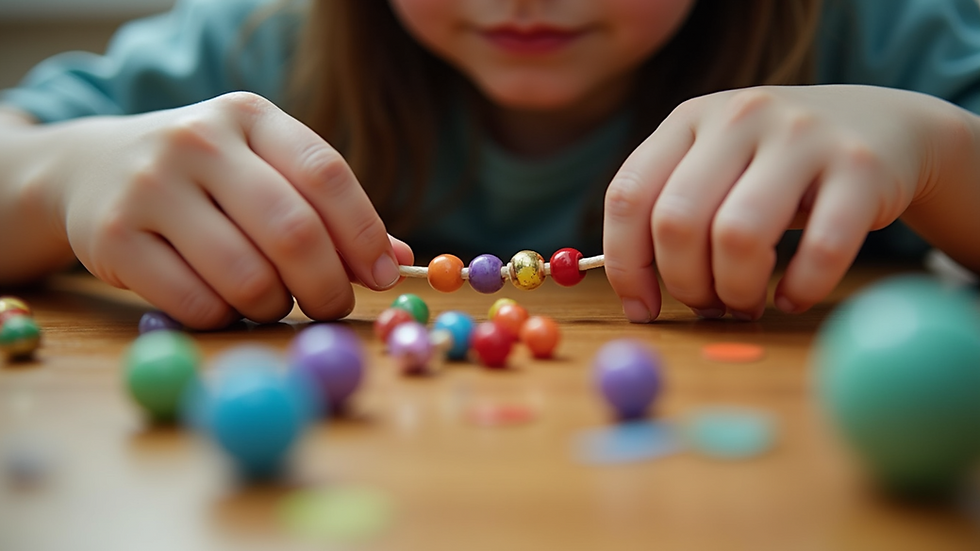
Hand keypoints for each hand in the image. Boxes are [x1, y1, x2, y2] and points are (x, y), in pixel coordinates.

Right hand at [44, 92, 411, 328]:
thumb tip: (397, 260)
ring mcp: (151, 187)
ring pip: (247, 276)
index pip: (326, 174)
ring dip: (276, 306)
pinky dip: (226, 318)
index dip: (363, 234)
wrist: (92, 169)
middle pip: (293, 231)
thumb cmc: (206, 178)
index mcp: (251, 116)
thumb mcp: (264, 169)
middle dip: (327, 286)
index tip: (381, 276)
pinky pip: (197, 303)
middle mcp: (200, 140)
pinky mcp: (114, 238)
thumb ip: (327, 210)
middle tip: (332, 307)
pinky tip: (225, 304)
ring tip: (273, 301)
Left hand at [603, 85, 962, 320]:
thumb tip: (635, 300)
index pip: (628, 195)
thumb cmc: (778, 166)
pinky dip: (800, 289)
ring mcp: (802, 136)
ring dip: (736, 290)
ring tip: (747, 303)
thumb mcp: (717, 164)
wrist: (886, 125)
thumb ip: (670, 211)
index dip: (624, 265)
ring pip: (738, 236)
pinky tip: (793, 296)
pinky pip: (820, 249)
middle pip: (678, 222)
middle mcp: (740, 117)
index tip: (642, 309)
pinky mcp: (860, 167)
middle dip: (685, 283)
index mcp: (690, 118)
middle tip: (708, 305)